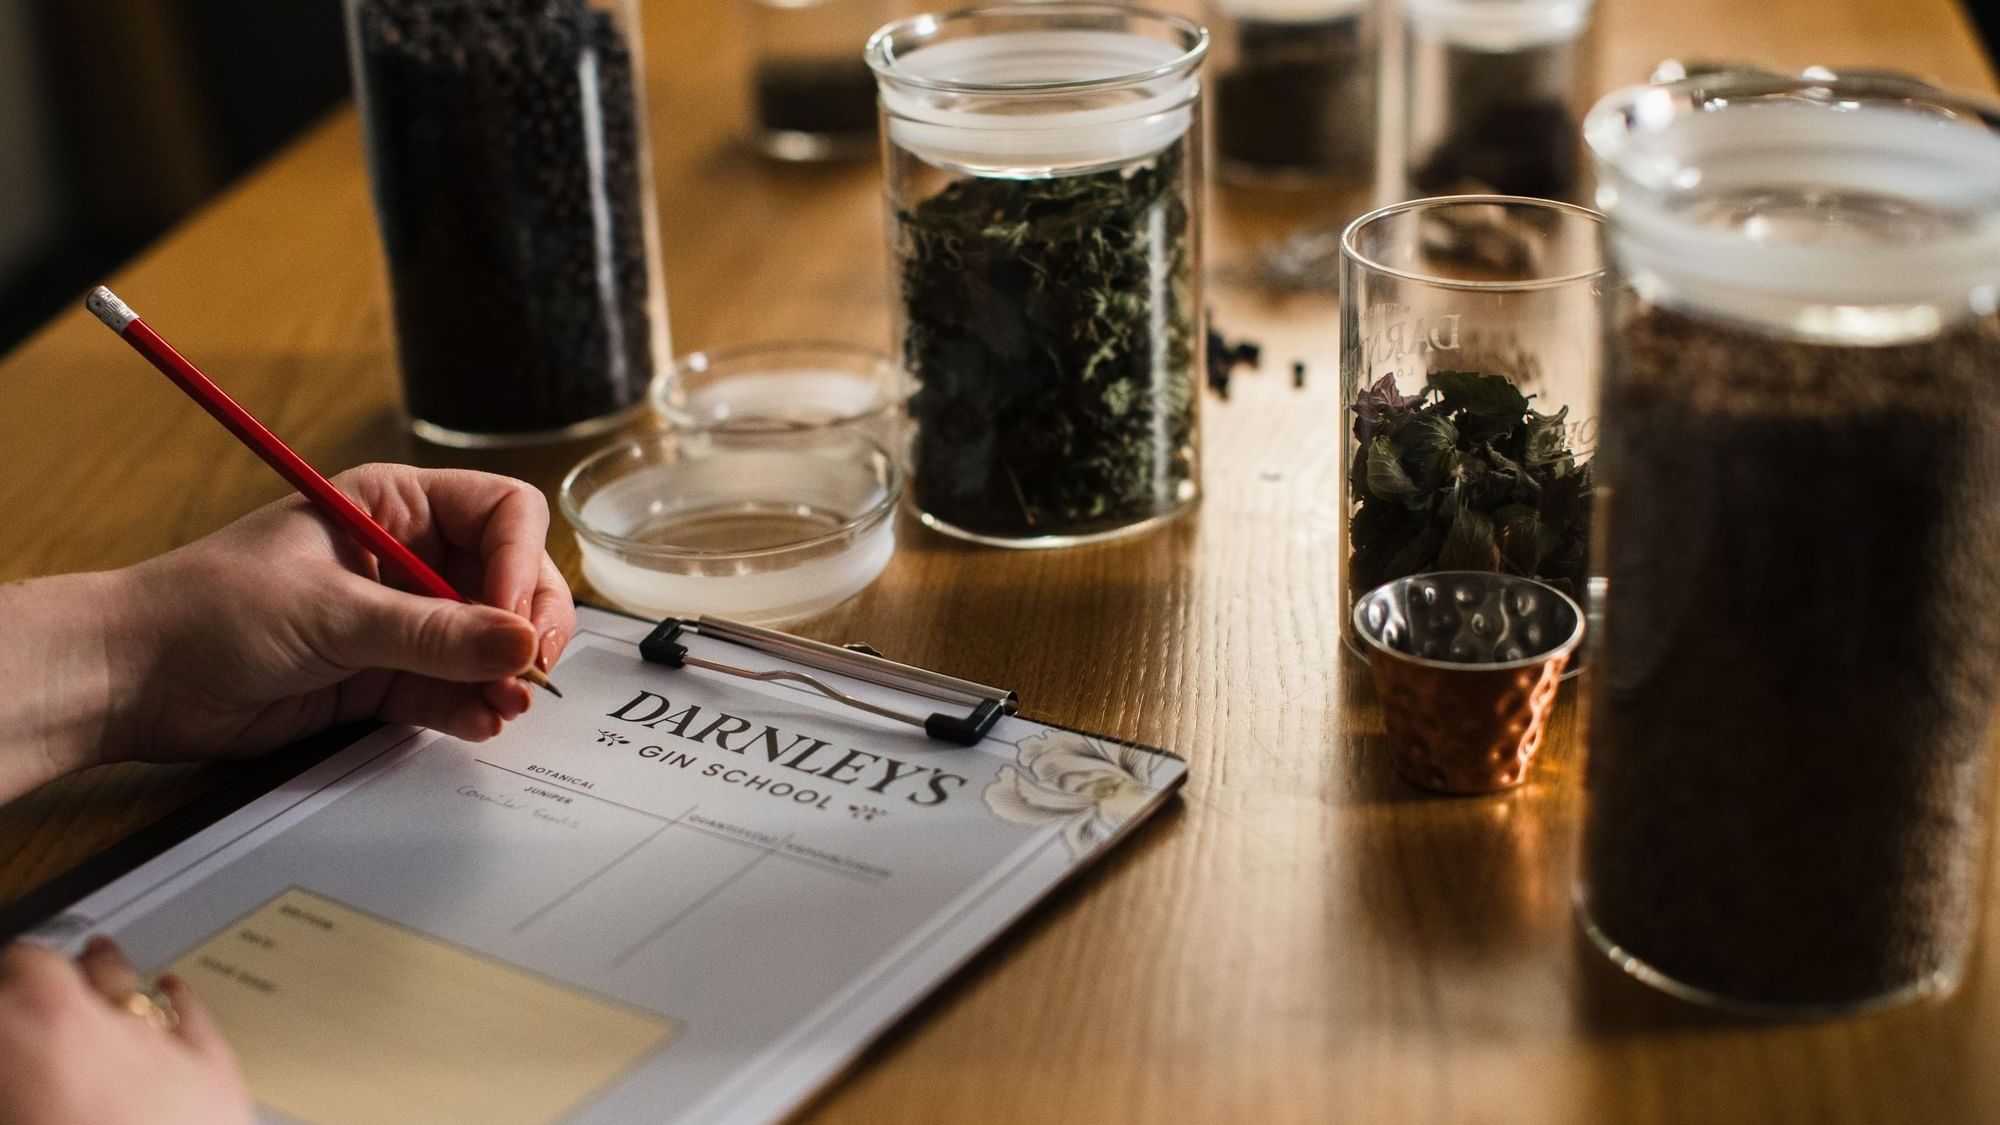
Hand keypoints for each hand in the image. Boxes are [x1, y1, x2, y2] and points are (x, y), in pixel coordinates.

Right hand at [0, 939, 252, 1124]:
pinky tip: (171, 987)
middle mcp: (88, 1025)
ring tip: (89, 957)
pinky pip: (190, 1014)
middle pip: (48, 970)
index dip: (3, 995)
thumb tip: (14, 1087)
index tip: (2, 1005)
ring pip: (121, 979)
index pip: (7, 984)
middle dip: (28, 975)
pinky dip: (175, 997)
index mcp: (21, 1039)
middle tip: (18, 986)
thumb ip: (13, 1090)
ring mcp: (155, 1039)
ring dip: (99, 969)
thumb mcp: (14, 1107)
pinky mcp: (213, 1066)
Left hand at [114, 464, 576, 762]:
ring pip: (486, 642)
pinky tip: (476, 722)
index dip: (521, 562)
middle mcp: (407, 558)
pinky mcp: (382, 678)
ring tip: (505, 705)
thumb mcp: (331, 612)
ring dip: (503, 674)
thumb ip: (432, 632)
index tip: (513, 618)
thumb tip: (517, 642)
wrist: (135, 681)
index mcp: (395, 507)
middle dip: (524, 624)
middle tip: (528, 667)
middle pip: (509, 578)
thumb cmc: (209, 610)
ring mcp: (398, 621)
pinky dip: (470, 707)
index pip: (501, 514)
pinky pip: (450, 689)